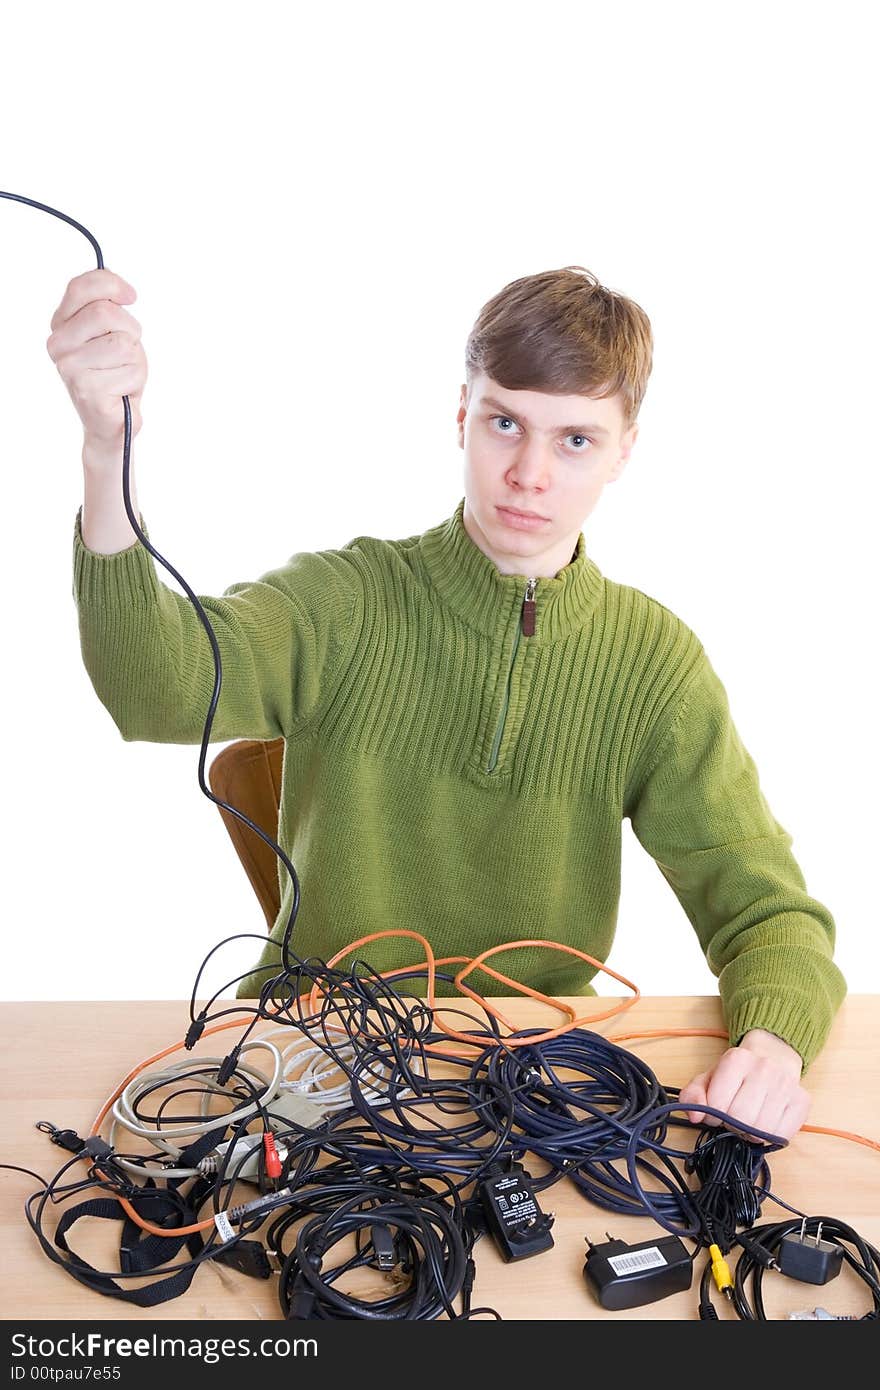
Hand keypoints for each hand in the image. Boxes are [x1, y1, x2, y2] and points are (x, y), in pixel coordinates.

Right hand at [46, 268, 146, 450]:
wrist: (111, 422)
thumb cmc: (114, 373)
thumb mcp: (111, 333)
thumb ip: (108, 306)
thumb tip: (119, 287)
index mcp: (60, 324)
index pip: (81, 287)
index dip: (111, 284)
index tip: (131, 296)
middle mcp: (58, 344)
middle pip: (105, 312)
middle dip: (130, 329)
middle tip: (127, 351)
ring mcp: (69, 367)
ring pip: (122, 342)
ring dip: (136, 359)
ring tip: (123, 373)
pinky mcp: (87, 389)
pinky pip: (131, 370)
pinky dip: (136, 380)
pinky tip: (122, 391)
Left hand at [678, 1028, 810, 1140]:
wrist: (772, 1057)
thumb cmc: (736, 1074)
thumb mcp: (708, 1079)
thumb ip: (693, 1096)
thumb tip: (694, 1116)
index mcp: (736, 1059)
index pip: (718, 1105)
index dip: (713, 1116)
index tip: (717, 1111)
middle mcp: (764, 1068)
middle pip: (741, 1119)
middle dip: (733, 1125)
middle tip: (734, 1117)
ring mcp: (786, 1084)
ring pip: (761, 1131)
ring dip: (751, 1133)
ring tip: (750, 1119)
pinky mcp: (802, 1101)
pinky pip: (782, 1135)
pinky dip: (770, 1137)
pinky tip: (766, 1122)